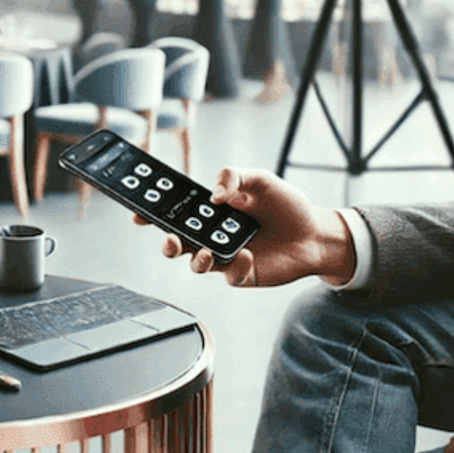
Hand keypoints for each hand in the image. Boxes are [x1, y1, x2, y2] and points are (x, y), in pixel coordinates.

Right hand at [132, 167, 355, 286]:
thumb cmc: (286, 205)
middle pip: (177, 244)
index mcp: (210, 212)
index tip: (138, 215)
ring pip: (196, 264)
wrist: (316, 233)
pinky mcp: (243, 274)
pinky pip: (229, 275)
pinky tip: (247, 254)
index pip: (176, 213)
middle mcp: (212, 236)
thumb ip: (234, 176)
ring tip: (206, 251)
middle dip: (166, 243)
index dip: (153, 215)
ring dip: (195, 259)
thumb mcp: (261, 179)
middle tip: (169, 239)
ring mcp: (226, 256)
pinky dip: (234, 265)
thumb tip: (213, 193)